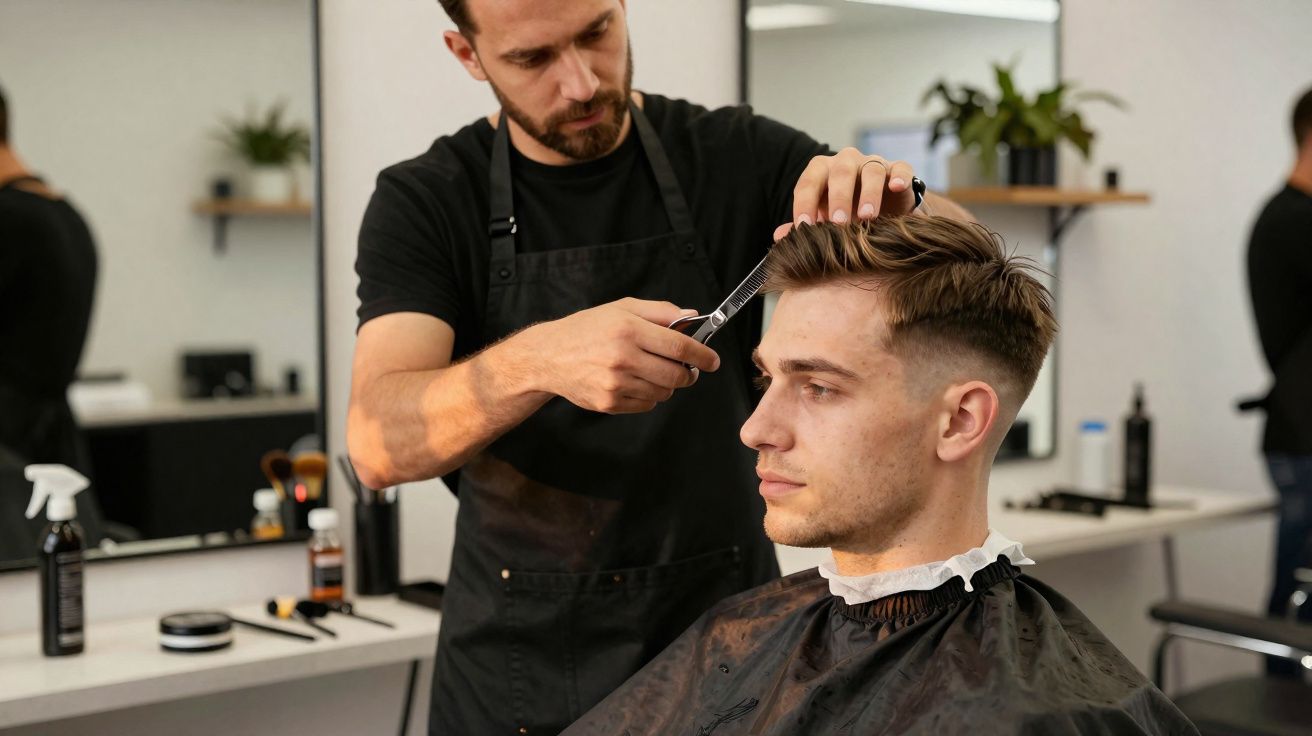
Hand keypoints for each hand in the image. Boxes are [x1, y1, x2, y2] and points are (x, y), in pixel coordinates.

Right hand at [526, 298, 720, 413]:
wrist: (549, 356)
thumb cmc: (587, 329)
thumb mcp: (621, 308)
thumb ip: (660, 311)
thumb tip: (692, 315)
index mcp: (628, 330)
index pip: (679, 347)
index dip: (703, 355)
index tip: (713, 361)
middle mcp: (622, 357)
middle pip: (676, 375)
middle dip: (689, 374)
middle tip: (688, 369)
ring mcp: (615, 384)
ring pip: (663, 393)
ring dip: (668, 385)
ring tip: (654, 372)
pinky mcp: (609, 403)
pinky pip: (646, 405)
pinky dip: (649, 396)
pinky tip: (636, 382)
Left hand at [774, 148, 917, 240]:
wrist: (884, 210)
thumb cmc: (846, 213)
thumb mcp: (823, 221)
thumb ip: (804, 226)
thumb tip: (779, 236)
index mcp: (822, 171)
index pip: (809, 183)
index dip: (804, 204)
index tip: (804, 227)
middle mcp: (847, 162)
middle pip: (840, 172)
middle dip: (838, 198)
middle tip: (838, 223)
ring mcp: (874, 164)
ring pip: (871, 170)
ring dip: (869, 193)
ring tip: (867, 217)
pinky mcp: (898, 170)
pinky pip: (900, 168)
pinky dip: (899, 176)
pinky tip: (896, 187)